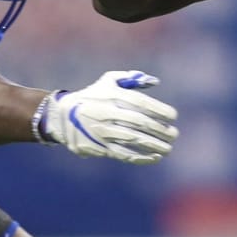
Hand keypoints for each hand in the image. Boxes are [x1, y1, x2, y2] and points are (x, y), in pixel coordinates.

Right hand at [34, 70, 177, 163]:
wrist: (62, 115)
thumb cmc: (94, 96)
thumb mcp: (108, 81)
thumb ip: (132, 78)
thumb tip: (155, 82)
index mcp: (112, 95)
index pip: (141, 103)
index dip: (160, 110)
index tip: (173, 116)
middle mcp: (108, 112)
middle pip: (140, 122)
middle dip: (161, 129)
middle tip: (174, 134)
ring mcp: (103, 131)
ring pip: (134, 140)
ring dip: (154, 145)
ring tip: (168, 148)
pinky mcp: (99, 146)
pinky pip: (124, 154)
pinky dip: (141, 157)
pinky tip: (154, 157)